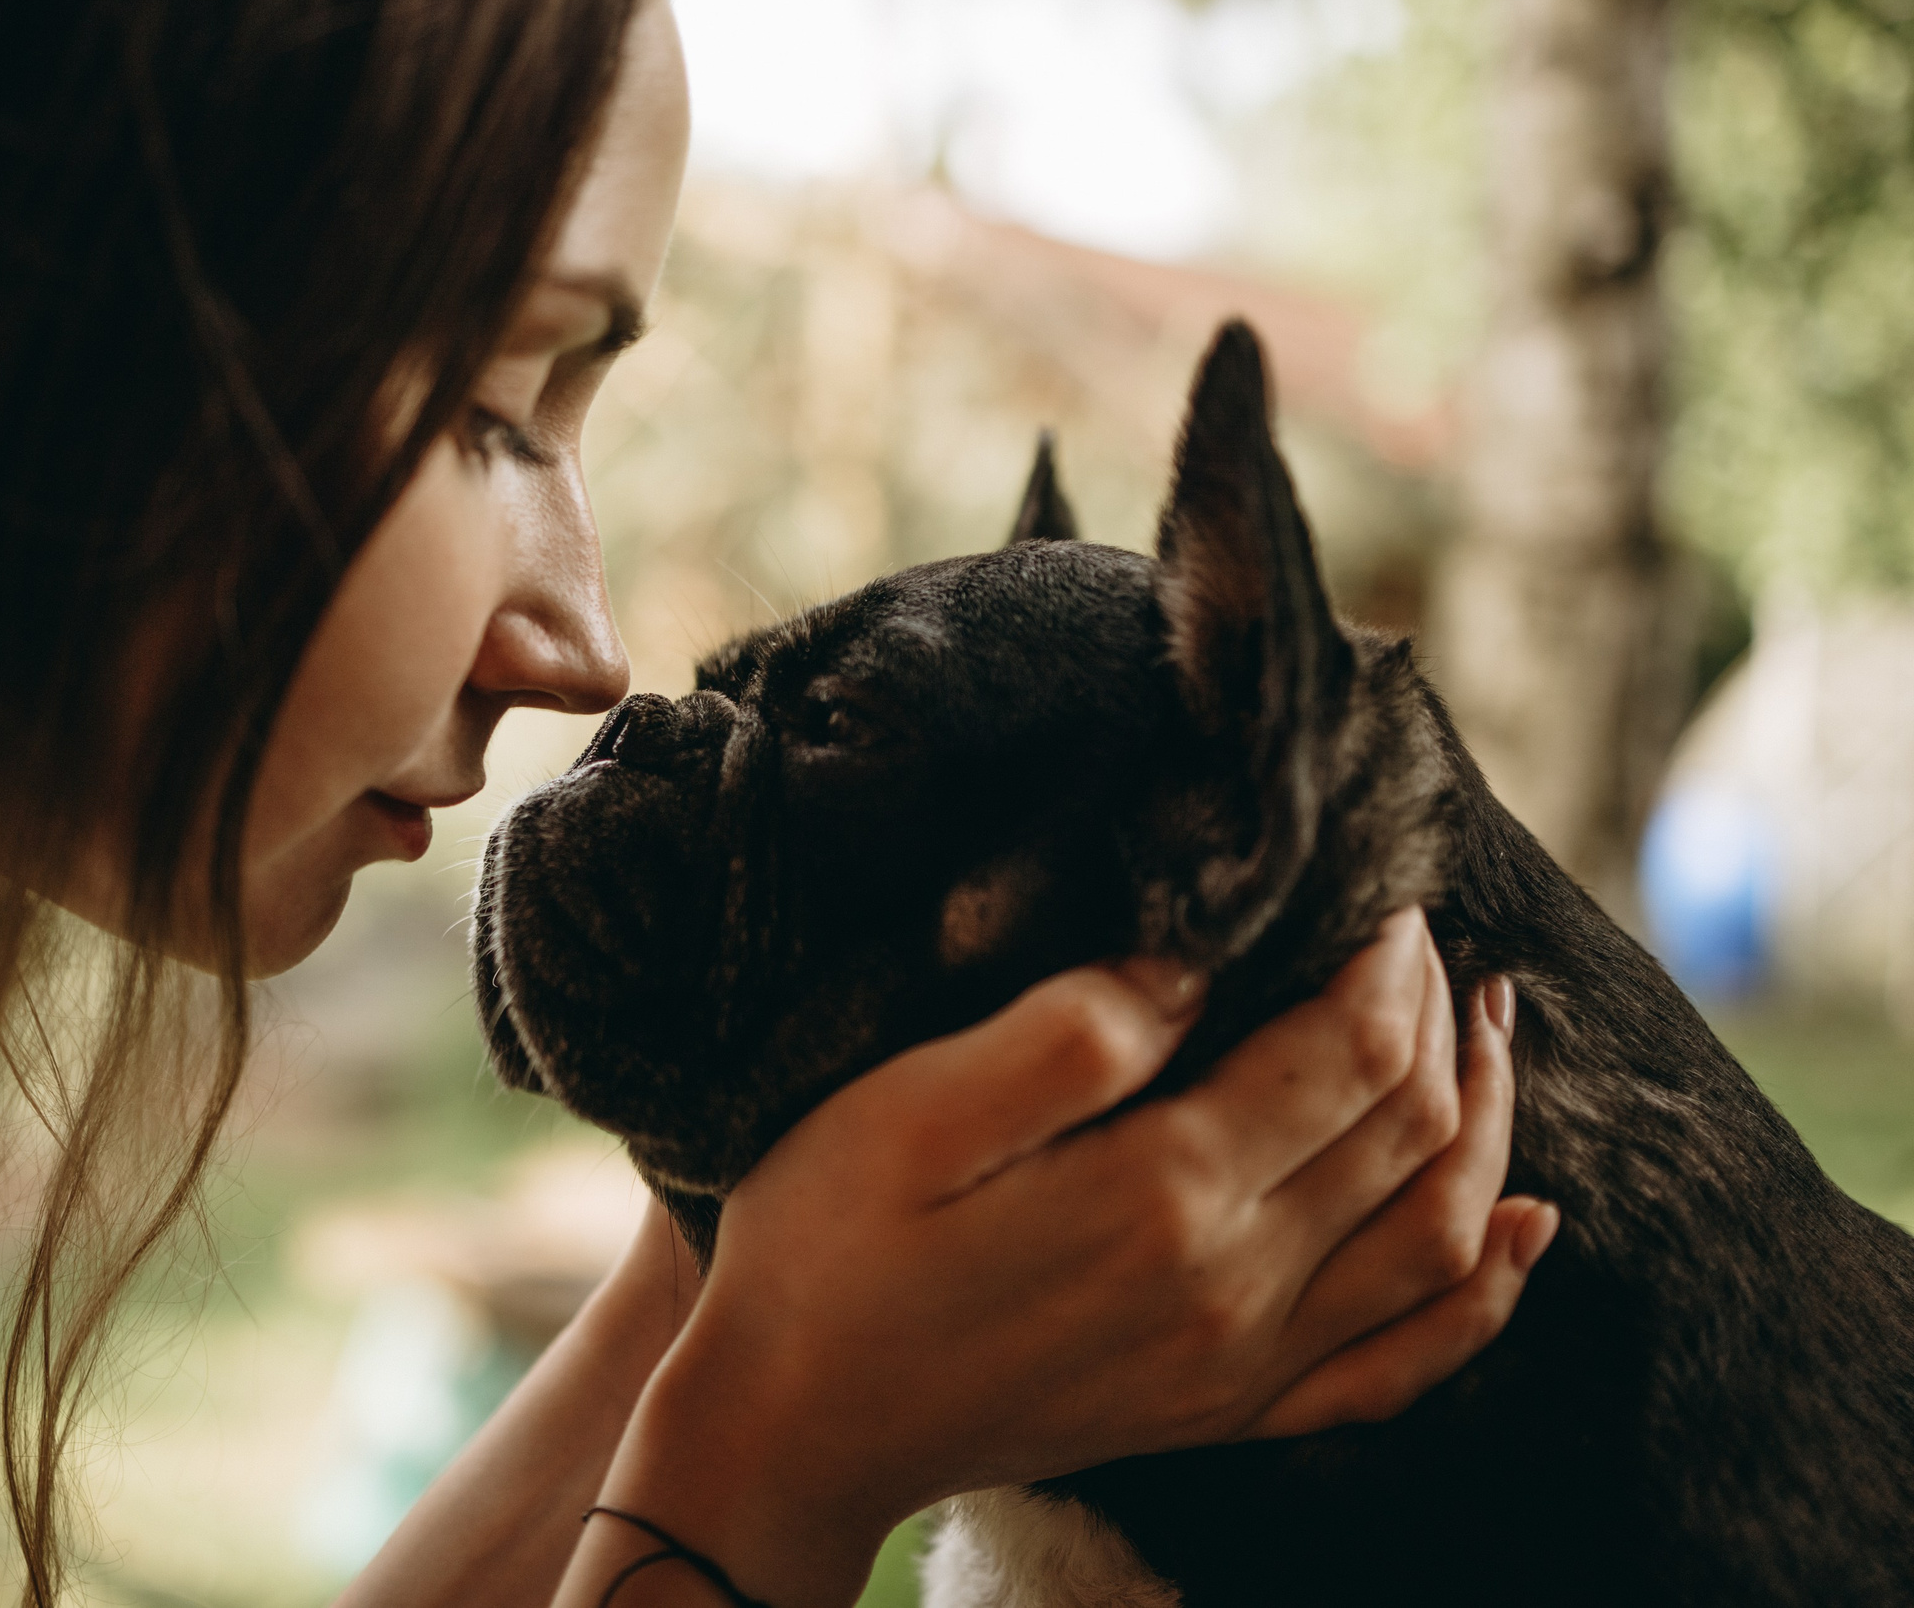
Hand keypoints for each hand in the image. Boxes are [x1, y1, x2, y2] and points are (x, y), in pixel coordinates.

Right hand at [570, 908, 1550, 1607]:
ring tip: (1491, 1037)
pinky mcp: (1225, 1412)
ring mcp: (1240, 1366)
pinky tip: (1519, 1238)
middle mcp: (1235, 1290)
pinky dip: (1483, 1296)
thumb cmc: (829, 1246)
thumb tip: (1196, 962)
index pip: (1346, 1051)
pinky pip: (1405, 1364)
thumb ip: (1068, 1032)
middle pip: (1409, 1133)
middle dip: (1440, 1017)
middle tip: (1427, 935)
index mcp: (1163, 1195)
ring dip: (1488, 1128)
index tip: (1378, 884)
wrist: (793, 1426)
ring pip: (1441, 1239)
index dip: (1384, 959)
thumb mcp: (910, 1109)